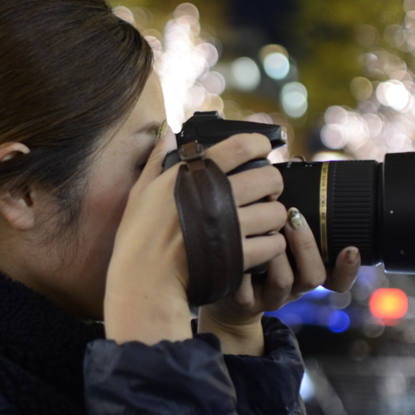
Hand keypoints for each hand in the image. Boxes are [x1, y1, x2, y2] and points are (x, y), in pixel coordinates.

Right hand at [104, 132, 285, 344]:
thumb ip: (157, 159)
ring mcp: (229, 227)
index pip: (242, 145)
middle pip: (269, 177)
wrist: (144, 282)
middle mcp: (215, 196)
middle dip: (272, 182)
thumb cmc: (138, 238)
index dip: (260, 143)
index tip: (262, 149)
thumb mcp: (140, 192)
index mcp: (193, 175)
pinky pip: (273, 244)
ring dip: (274, 215)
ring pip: (276, 212)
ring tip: (264, 221)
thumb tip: (168, 132)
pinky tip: (262, 245)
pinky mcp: (238, 255)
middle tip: (265, 191)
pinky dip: (272, 244)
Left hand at [198, 166, 360, 353]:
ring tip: (263, 230)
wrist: (219, 285)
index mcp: (305, 268)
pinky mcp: (244, 302)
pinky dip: (244, 269)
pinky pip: (248, 289)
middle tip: (293, 217)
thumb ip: (290, 202)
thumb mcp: (274, 226)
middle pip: (314, 276)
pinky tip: (236, 252)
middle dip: (306, 246)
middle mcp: (293, 285)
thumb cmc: (251, 246)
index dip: (349, 266)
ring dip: (276, 254)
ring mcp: (270, 296)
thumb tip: (297, 160)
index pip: (338, 276)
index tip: (350, 248)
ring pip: (284, 281)